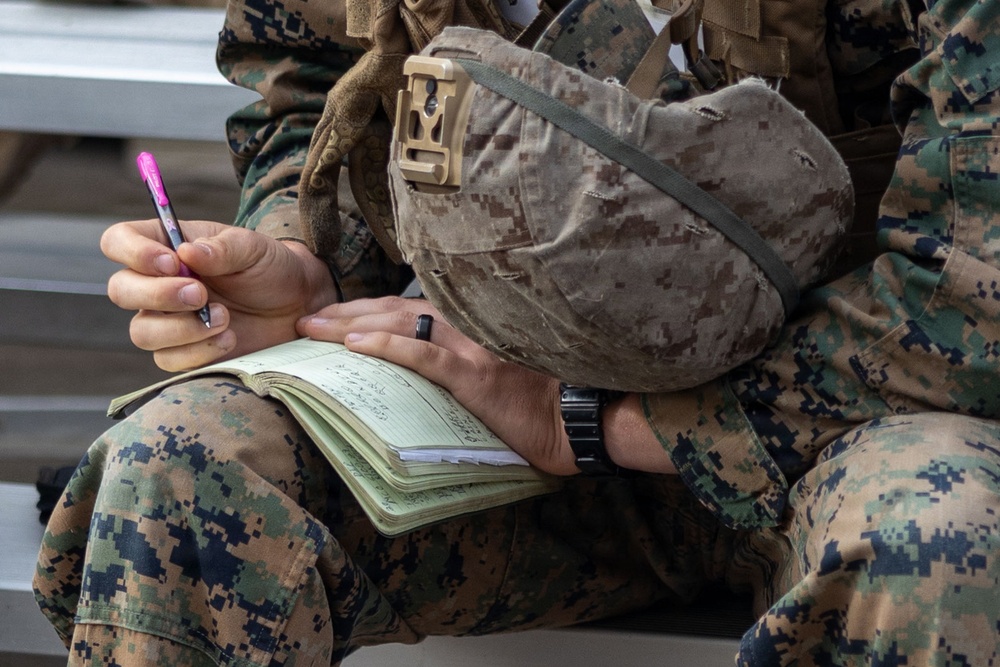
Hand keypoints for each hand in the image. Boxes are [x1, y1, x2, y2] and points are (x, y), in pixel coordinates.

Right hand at [102, 218, 337, 370]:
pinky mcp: (183, 352)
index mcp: (164, 246)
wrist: (296, 305)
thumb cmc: (269, 266)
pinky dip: (198, 352)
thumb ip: (222, 248)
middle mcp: (156, 283)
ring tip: (225, 317)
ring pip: (142, 331)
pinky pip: (168, 360)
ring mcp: (166, 320)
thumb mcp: (253, 247)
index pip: (118, 242)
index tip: (171, 262)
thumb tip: (186, 253)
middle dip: (158, 294)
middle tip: (201, 294)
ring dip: (182, 328)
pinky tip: (228, 338)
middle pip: (121, 290)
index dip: (133, 252)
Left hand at [297, 297, 579, 474]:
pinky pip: (423, 355)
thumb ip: (469, 362)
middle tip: (308, 320)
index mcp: (473, 324)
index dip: (368, 310)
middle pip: (395, 311)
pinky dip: (387, 347)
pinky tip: (356, 347)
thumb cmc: (546, 397)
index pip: (409, 309)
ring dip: (352, 326)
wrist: (580, 415)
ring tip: (315, 331)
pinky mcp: (475, 374)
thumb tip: (429, 375)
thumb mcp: (504, 369)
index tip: (336, 316)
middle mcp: (469, 326)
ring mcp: (472, 347)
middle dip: (347, 313)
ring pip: (400, 325)